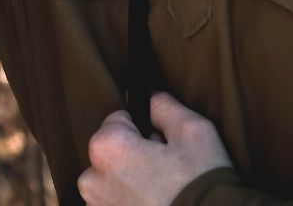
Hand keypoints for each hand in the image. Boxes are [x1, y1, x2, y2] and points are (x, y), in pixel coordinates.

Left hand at [78, 94, 233, 205]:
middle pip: (113, 152)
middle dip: (136, 156)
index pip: (119, 121)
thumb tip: (149, 97)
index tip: (163, 147)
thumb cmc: (200, 183)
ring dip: (132, 181)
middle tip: (166, 170)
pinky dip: (131, 201)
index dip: (145, 130)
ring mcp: (97, 205)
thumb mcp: (192, 130)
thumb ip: (163, 105)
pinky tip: (156, 204)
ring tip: (163, 191)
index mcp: (107, 147)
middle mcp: (92, 179)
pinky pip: (115, 202)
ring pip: (113, 180)